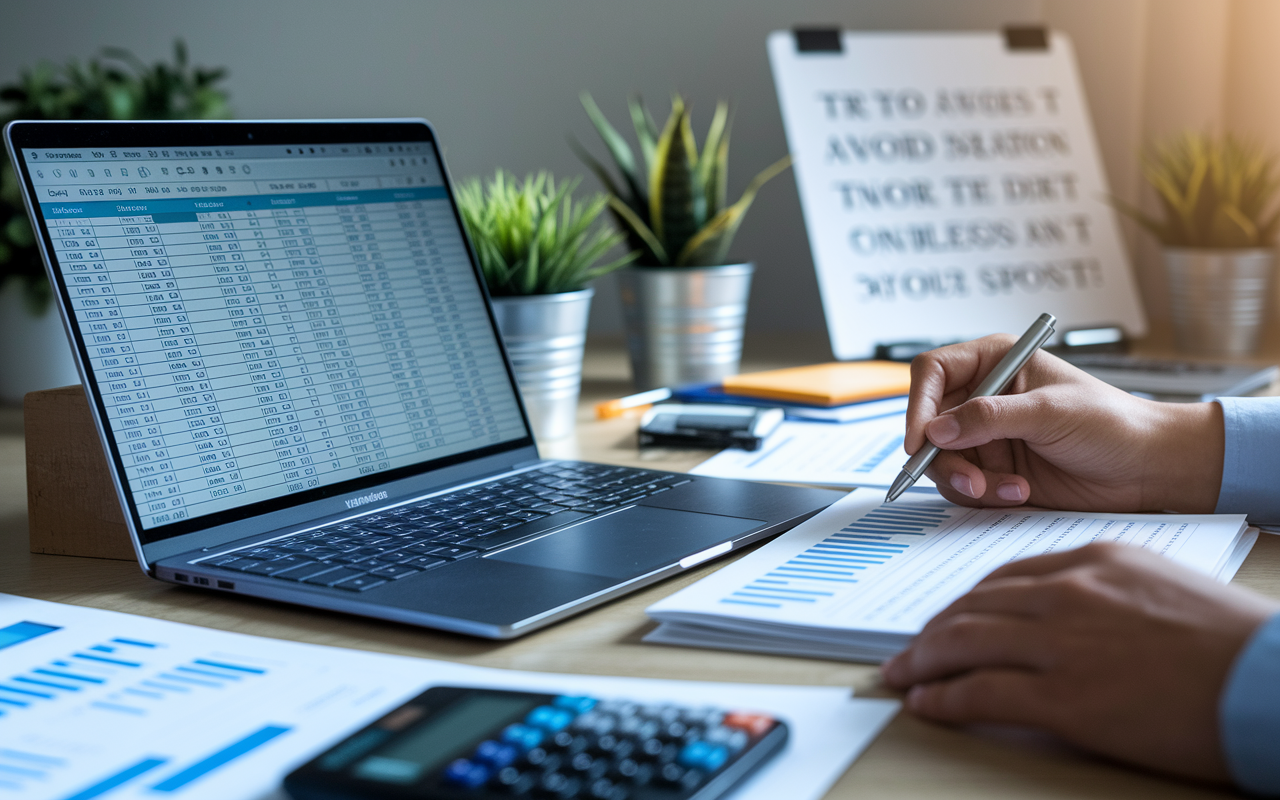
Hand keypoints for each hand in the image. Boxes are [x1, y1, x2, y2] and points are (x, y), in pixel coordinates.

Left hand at [881, 543, 1278, 781]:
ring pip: (962, 641)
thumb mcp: (1163, 588)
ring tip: (902, 674)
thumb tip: (1070, 614)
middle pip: (974, 605)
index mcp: (1094, 561)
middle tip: (910, 648)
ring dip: (922, 660)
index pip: (1005, 576)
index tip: (949, 616)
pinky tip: (926, 704)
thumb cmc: (1233, 643)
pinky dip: (941, 697)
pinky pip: (978, 692)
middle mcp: (1067, 594)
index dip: (966, 600)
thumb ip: (1107, 591)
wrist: (1271, 681)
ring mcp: (1060, 644)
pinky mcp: (1062, 698)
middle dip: (932, 629)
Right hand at [906, 336, 1224, 511]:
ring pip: (942, 461)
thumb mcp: (1050, 412)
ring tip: (1010, 489)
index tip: (921, 440)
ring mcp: (986, 437)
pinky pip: (963, 486)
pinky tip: (1020, 493)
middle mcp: (983, 397)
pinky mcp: (994, 471)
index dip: (919, 404)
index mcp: (994, 363)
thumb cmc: (1113, 423)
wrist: (1147, 469)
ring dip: (969, 481)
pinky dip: (985, 495)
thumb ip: (989, 418)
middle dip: (945, 458)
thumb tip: (936, 430)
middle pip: (929, 424)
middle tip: (971, 480)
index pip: (932, 373)